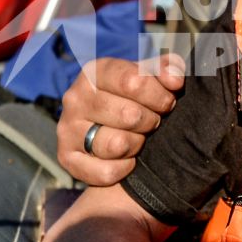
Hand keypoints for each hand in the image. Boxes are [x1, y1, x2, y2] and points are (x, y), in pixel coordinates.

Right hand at [56, 53, 185, 185]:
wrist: (104, 124)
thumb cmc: (132, 97)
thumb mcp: (148, 76)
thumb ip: (167, 69)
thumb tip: (175, 80)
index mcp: (95, 72)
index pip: (133, 81)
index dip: (159, 95)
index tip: (167, 101)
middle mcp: (75, 98)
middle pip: (129, 115)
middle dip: (151, 121)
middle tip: (153, 122)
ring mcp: (68, 128)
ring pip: (116, 145)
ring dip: (137, 144)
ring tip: (139, 139)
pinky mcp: (66, 158)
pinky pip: (105, 172)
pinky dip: (123, 169)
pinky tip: (128, 160)